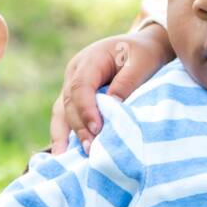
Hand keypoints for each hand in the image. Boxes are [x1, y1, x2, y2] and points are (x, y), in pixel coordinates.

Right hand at [53, 25, 174, 153]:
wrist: (144, 47)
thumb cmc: (145, 53)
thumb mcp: (142, 62)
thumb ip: (127, 82)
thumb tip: (113, 106)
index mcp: (90, 60)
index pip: (80, 86)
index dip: (86, 109)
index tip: (97, 129)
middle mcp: (75, 72)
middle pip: (69, 103)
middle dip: (78, 127)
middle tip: (90, 150)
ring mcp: (72, 85)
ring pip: (61, 111)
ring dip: (63, 135)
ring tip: (64, 158)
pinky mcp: (77, 99)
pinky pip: (65, 117)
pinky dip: (64, 134)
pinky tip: (63, 154)